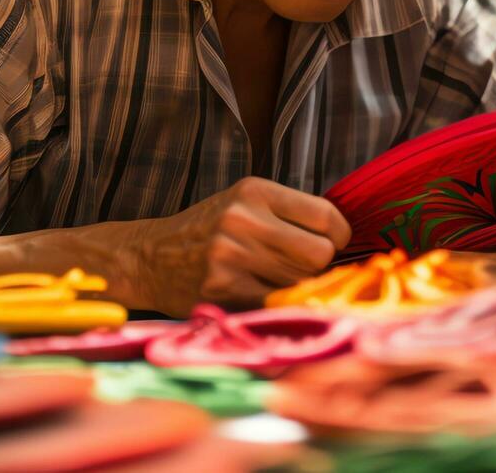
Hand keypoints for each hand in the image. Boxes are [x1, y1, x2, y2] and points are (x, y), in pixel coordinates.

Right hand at [124, 177, 350, 315]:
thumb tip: (344, 240)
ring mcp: (231, 255)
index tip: (334, 243)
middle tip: (300, 268)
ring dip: (296, 288)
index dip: (340, 235)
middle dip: (319, 266)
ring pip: (300, 282)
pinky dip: (277, 304)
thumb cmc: (209, 231)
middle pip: (319, 253)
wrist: (150, 258)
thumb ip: (289, 214)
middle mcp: (243, 219)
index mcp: (255, 191)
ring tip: (275, 281)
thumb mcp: (244, 204)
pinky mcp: (222, 289)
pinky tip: (264, 296)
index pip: (325, 215)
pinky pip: (274, 303)